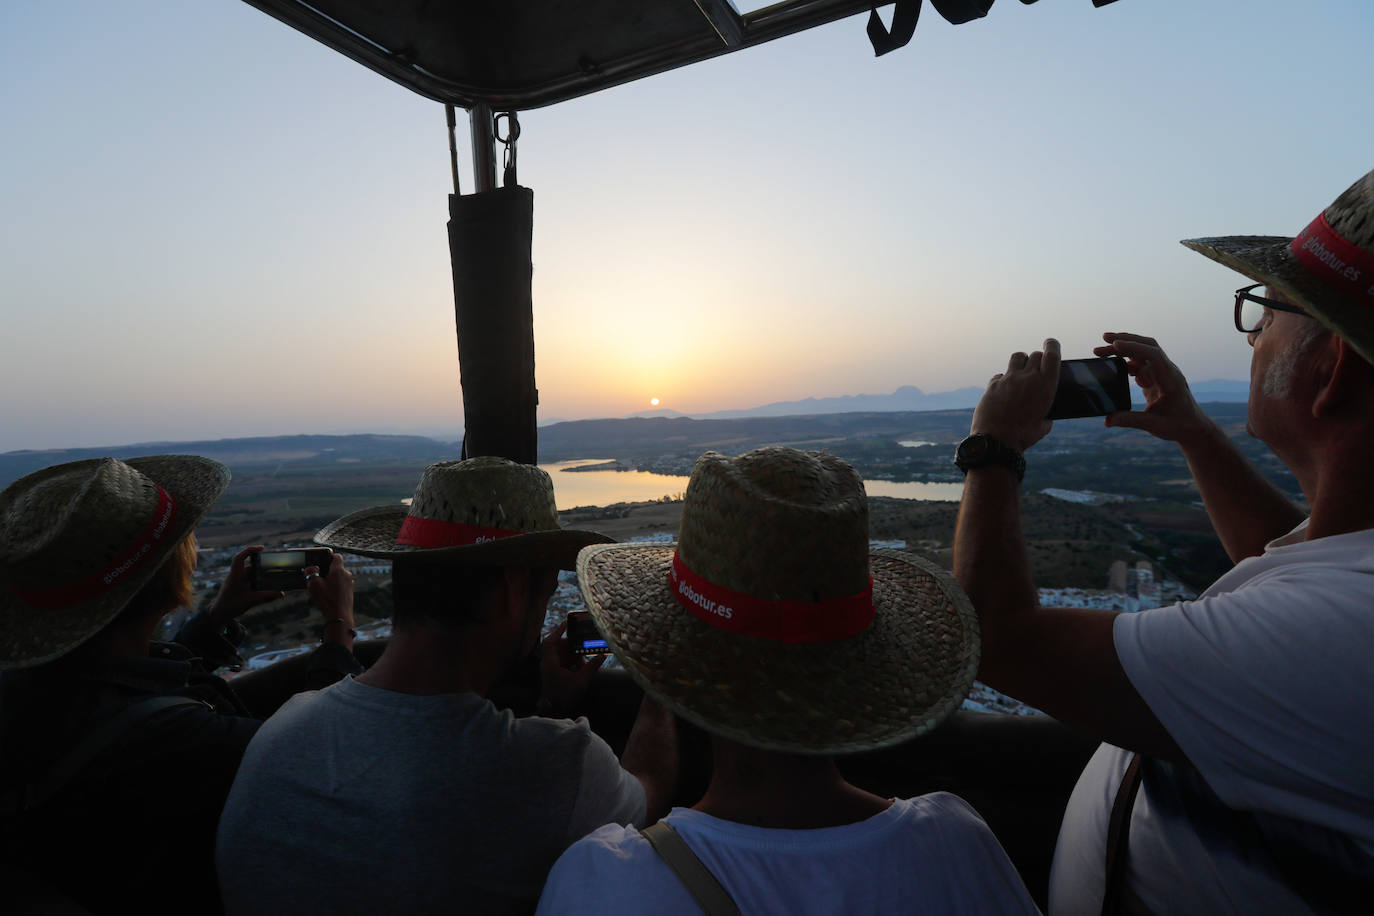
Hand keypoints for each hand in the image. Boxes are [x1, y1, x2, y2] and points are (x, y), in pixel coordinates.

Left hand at [207, 546, 283, 626]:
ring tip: (270, 577)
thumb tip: (282, 593)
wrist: (219, 614)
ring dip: (259, 574)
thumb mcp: (251, 601)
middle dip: (260, 563)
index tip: (262, 548)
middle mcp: (236, 575)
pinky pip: (249, 579)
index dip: (250, 550)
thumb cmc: (231, 606)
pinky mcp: (238, 585)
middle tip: (272, 564)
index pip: (240, 557)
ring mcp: (236, 580)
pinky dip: (257, 580)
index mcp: (235, 575)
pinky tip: (264, 586)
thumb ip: (267, 596)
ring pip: (250, 572)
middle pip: (249, 564)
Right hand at [307, 553, 354, 645]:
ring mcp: (349, 585)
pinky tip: (319, 601)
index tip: (321, 559)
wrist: (339, 617)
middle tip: (314, 582)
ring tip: (314, 595)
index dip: (328, 556)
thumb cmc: (327, 600)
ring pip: (334, 581)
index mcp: (339, 570)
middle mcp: (346, 575)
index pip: (336, 556)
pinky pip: (336, 589)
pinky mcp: (348, 593)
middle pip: (333, 570)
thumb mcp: (313, 584)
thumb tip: (311, 568)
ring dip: (324, 586)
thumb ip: (310, 572)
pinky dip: (328, 593)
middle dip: (322, 575)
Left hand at [539, 619, 605, 715]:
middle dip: (571, 645)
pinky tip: (581, 667)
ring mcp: (550, 669)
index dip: (558, 630)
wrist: (555, 712)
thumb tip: (602, 655)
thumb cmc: (565, 696)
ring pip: (561, 654)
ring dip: (573, 655)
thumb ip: (591, 666)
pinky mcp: (554, 674)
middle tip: (583, 645)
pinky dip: (572, 662)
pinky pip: (563, 662)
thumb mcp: (581, 681)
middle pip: (558, 646)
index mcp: (550, 663)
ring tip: (584, 660)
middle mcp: (548, 663)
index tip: (567, 623)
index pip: (550, 641)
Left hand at [970, 339, 1060, 451]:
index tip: (1050, 343)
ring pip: (1017, 357)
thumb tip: (1046, 414)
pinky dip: (1003, 380)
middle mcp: (1028, 378)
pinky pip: (1000, 375)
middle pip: (1034, 355)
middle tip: (1037, 368)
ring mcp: (1009, 379)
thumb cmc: (1023, 436)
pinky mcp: (993, 384)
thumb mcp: (1044, 425)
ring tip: (1020, 373)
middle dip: (1037, 359)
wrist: (997, 441)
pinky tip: (1003, 391)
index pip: (1052, 354)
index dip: (1052, 345)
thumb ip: (1046, 414)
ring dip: (1021, 362)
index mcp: (1046, 386)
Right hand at [1093, 333, 1212, 443]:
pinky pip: (1140, 364)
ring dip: (1123, 350)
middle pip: (1147, 346)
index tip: (1114, 345)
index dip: (1134, 347)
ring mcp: (1161, 372)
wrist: (1192, 427)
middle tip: (1104, 338)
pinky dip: (1126, 362)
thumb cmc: (1178, 425)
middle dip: (1126, 340)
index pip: (1154, 355)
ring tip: (1100, 352)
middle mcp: (1167, 370)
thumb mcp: (1154, 425)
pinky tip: (1115, 368)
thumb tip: (1107, 420)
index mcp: (1170, 378)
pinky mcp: (1156, 377)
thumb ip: (1130, 421)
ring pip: (1141, 353)